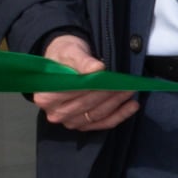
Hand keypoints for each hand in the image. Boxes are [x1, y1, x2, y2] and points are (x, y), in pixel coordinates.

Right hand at [28, 32, 142, 134]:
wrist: (64, 62)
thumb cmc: (64, 56)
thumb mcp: (71, 51)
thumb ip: (82, 61)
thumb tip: (97, 69)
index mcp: (46, 95)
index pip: (76, 92)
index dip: (96, 86)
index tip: (113, 80)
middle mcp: (54, 112)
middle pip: (87, 105)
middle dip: (109, 94)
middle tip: (127, 85)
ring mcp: (68, 121)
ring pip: (97, 115)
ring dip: (116, 104)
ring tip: (130, 91)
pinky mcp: (81, 125)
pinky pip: (102, 123)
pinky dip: (119, 115)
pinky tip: (131, 107)